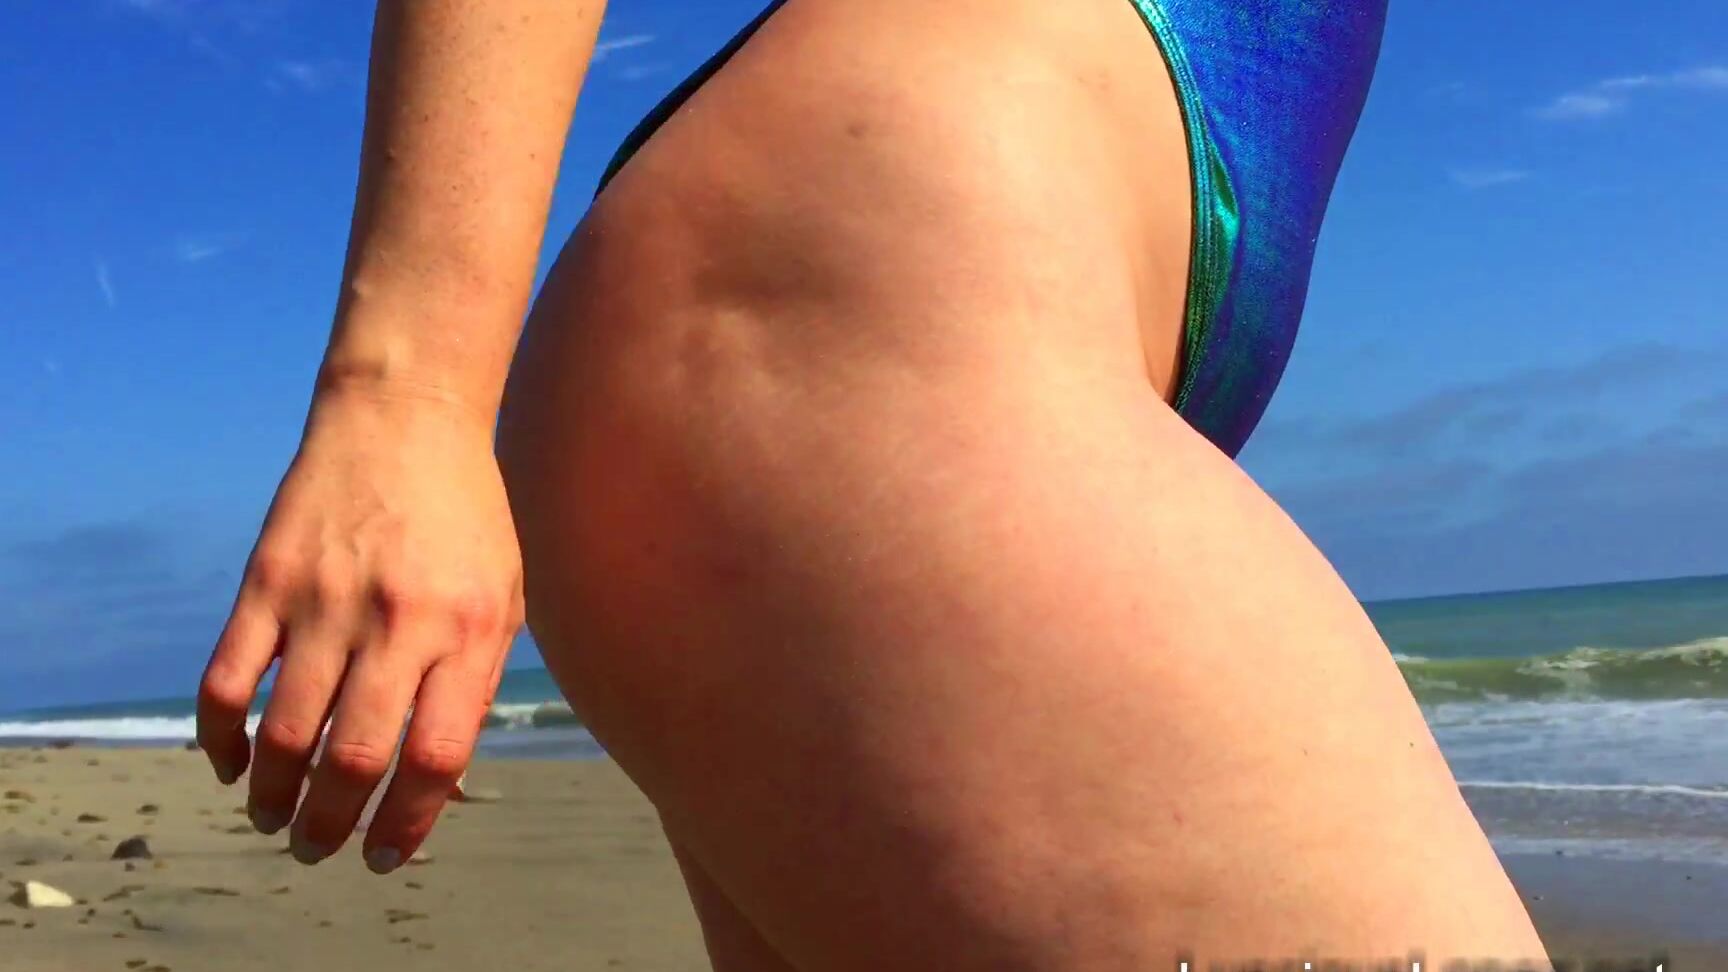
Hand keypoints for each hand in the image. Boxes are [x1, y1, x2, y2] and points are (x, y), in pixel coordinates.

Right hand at [197, 386, 523, 872]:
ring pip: (285, 731)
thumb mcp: (504, 596)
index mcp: (464, 631)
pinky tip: (234, 763)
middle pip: (354, 757)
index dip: (407, 823)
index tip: (387, 853)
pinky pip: (226, 678)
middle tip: (320, 850)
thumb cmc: (466, 518)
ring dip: (274, 795)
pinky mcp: (266, 580)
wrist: (405, 417)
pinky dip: (220, 736)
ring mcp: (324, 600)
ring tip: (276, 820)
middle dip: (332, 825)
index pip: (433, 756)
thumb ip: (478, 680)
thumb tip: (440, 774)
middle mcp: (394, 621)